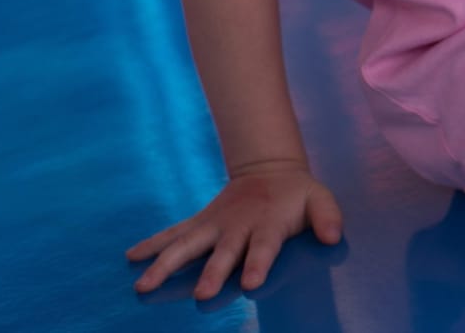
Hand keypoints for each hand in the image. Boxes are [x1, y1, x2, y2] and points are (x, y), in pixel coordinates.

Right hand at [127, 160, 344, 299]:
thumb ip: (328, 217)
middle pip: (223, 252)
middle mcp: (237, 226)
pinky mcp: (201, 223)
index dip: (257, 263)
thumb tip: (333, 236)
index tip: (249, 283)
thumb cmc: (297, 195)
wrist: (270, 169)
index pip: (264, 247)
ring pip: (187, 244)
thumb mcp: (320, 199)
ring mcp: (215, 224)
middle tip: (202, 294)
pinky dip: (153, 243)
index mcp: (267, 224)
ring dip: (166, 263)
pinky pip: (173, 233)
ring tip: (143, 283)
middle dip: (212, 272)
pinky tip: (131, 257)